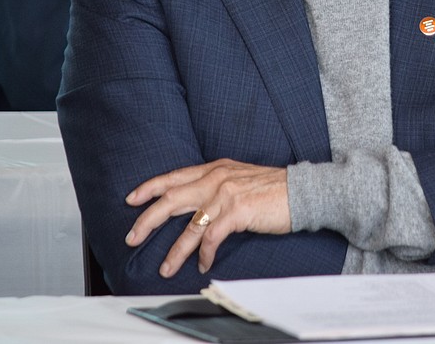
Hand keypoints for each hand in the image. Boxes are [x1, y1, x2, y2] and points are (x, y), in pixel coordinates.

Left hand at [124, 159, 290, 276]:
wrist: (302, 191)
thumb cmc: (274, 189)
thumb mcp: (240, 178)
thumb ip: (218, 185)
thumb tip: (197, 204)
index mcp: (215, 168)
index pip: (175, 176)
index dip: (150, 187)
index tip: (132, 198)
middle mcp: (216, 178)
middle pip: (171, 199)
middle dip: (148, 220)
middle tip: (132, 237)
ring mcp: (226, 194)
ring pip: (190, 225)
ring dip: (175, 250)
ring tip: (165, 267)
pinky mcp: (237, 211)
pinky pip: (211, 237)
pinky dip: (204, 254)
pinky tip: (203, 264)